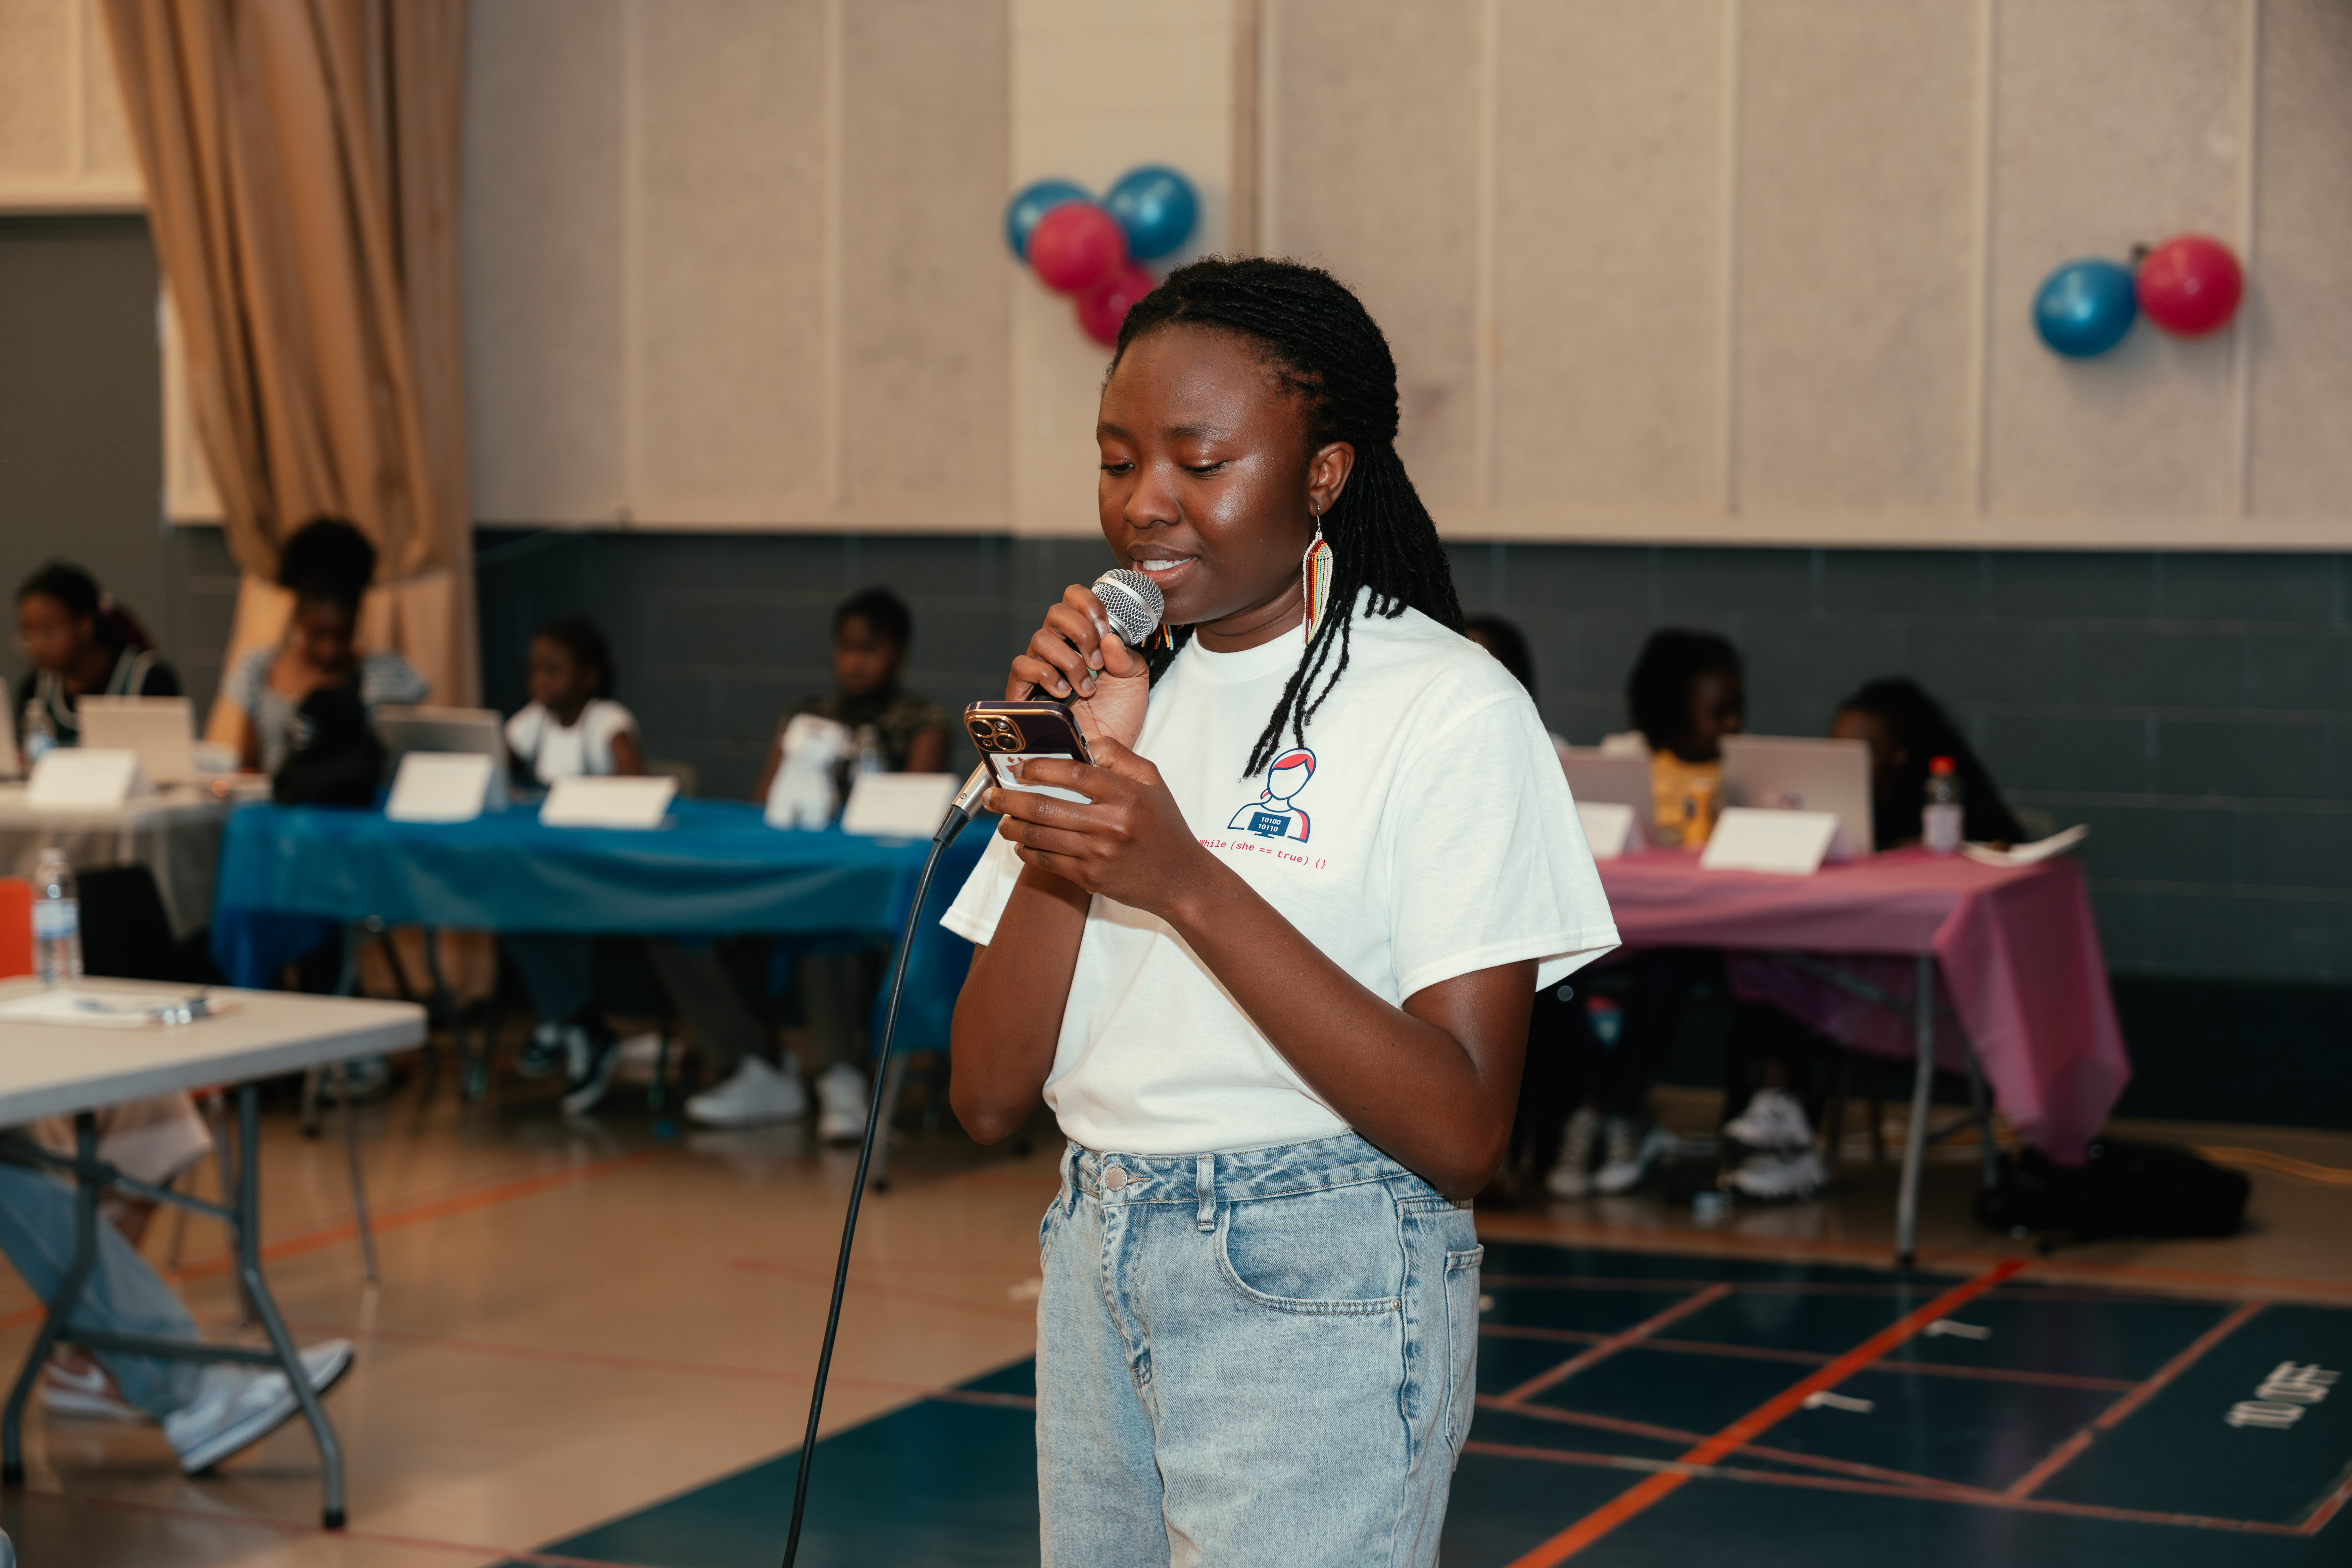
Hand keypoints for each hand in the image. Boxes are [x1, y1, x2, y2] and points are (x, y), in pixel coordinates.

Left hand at [985, 737, 1214, 917]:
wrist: (1180, 880)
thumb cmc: (1164, 826)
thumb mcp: (1152, 781)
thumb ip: (1118, 756)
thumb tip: (1082, 741)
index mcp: (1126, 795)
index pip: (1074, 773)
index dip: (1040, 767)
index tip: (1022, 767)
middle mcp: (1110, 825)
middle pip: (1046, 808)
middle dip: (1010, 799)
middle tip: (993, 794)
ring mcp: (1097, 855)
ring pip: (1039, 837)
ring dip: (1012, 826)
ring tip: (1002, 819)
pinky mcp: (1089, 879)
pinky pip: (1047, 863)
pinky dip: (1027, 851)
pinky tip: (1021, 843)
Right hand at [1008, 585, 1150, 749]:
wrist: (1104, 754)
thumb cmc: (1118, 717)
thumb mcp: (1134, 683)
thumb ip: (1126, 657)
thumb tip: (1109, 638)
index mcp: (1084, 637)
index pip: (1075, 598)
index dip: (1089, 605)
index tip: (1106, 630)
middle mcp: (1060, 647)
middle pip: (1056, 612)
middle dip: (1081, 633)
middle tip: (1098, 663)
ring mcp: (1040, 667)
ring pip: (1041, 638)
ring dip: (1069, 662)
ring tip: (1087, 689)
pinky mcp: (1023, 690)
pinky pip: (1022, 665)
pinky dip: (1046, 675)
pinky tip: (1063, 693)